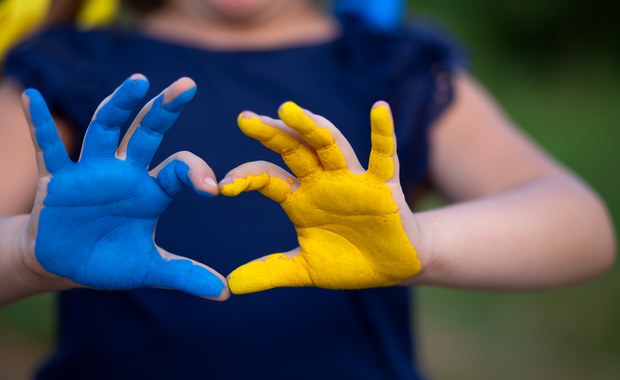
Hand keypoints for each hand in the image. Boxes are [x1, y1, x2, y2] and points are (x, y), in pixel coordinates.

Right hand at [21, 75, 227, 299]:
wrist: (65, 264)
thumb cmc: (109, 260)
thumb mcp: (149, 270)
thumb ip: (185, 275)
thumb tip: (225, 292)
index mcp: (152, 191)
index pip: (180, 170)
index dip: (196, 173)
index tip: (212, 188)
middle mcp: (126, 172)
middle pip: (147, 132)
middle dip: (165, 110)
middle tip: (187, 85)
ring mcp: (92, 171)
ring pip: (106, 129)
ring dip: (119, 105)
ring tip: (138, 82)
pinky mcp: (58, 179)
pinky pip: (48, 148)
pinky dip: (39, 124)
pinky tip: (32, 96)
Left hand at [220, 101, 420, 293]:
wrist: (391, 268)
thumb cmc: (348, 261)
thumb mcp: (305, 270)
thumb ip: (270, 272)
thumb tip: (230, 285)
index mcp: (300, 198)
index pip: (267, 178)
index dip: (245, 178)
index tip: (222, 187)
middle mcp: (321, 182)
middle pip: (293, 149)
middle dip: (271, 134)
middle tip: (245, 119)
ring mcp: (351, 179)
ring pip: (330, 145)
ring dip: (310, 127)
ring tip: (288, 109)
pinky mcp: (383, 185)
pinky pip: (383, 155)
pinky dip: (382, 133)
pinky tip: (379, 108)